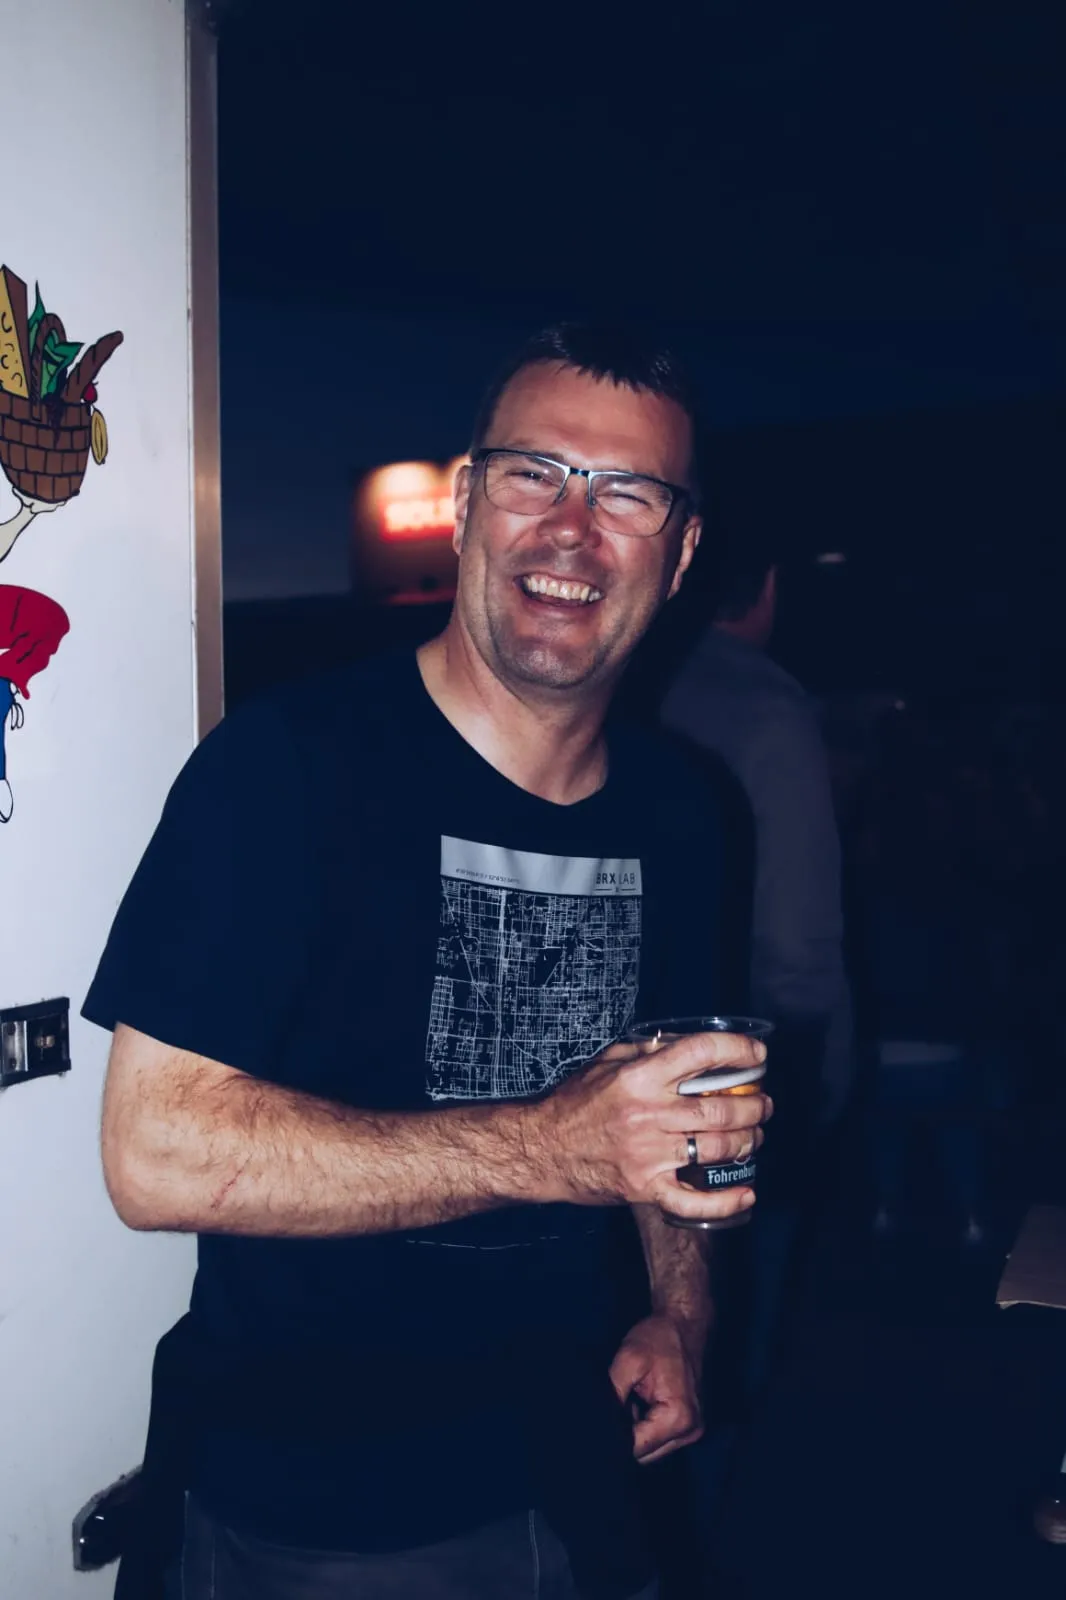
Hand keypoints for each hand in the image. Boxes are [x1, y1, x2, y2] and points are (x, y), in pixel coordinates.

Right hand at [527, 1030, 770, 1224]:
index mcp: (639, 1077)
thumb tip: (685, 1044)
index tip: (758, 1054)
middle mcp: (648, 1114)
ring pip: (716, 1147)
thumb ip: (647, 1052)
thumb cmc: (573, 1104)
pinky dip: (725, 1201)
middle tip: (763, 1103)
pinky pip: (693, 1200)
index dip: (738, 1051)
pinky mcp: (645, 1188)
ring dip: (747, 1141)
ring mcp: (648, 1154)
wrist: (541, 1149)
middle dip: (753, 1105)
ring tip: (756, 1135)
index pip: (700, 1054)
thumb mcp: (606, 1063)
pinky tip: (747, 1193)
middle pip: (719, 1107)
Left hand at [609, 1313, 703, 1464]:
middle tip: (607, 1411)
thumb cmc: (658, 1338)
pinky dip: (645, 1427)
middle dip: (623, 1436)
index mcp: (678, 1419)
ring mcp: (692, 1431)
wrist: (686, 1322)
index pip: (636, 1448)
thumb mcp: (629, 1361)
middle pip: (644, 1454)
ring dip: (634, 1432)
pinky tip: (635, 1406)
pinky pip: (660, 1438)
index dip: (612, 1437)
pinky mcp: (689, 1425)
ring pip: (651, 1449)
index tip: (595, 1422)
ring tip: (624, 1404)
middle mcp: (690, 1432)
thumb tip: (594, 1422)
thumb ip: (612, 1396)